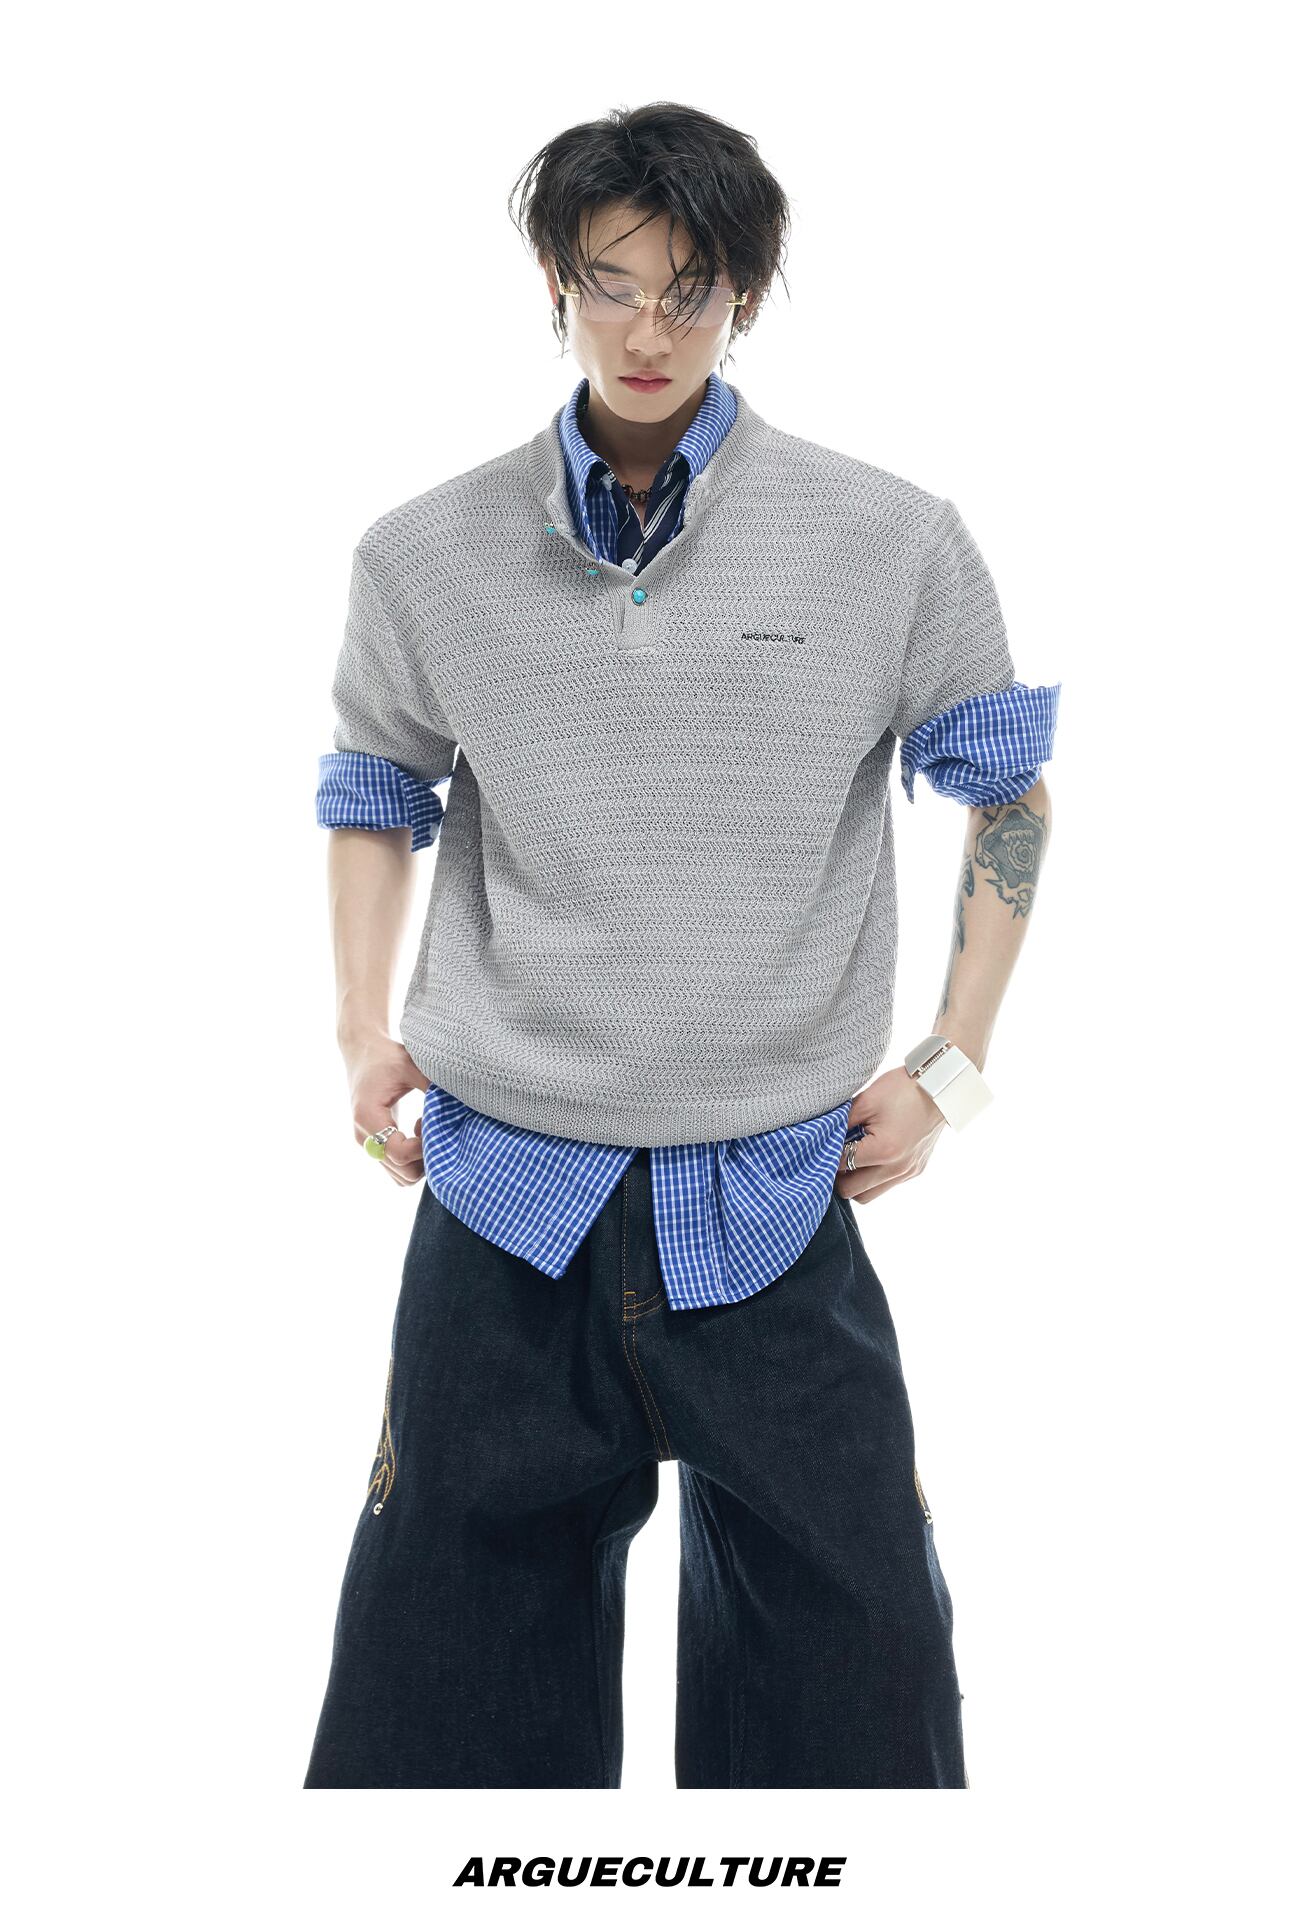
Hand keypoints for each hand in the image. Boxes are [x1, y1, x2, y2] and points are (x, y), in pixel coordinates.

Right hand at [342, 1035, 431, 1188]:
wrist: (361, 1052)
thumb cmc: (386, 1056)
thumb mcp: (410, 1065)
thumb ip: (431, 1086)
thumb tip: (461, 1103)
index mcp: (369, 1117)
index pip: (400, 1153)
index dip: (425, 1147)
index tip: (435, 1125)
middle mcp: (364, 1137)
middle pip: (402, 1171)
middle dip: (426, 1156)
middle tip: (434, 1128)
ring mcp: (367, 1144)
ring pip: (401, 1176)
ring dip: (420, 1161)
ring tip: (425, 1129)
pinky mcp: (373, 1144)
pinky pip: (396, 1168)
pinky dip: (412, 1160)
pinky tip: (418, 1133)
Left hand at [834, 1065, 946, 1203]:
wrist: (940, 1086)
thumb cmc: (902, 1089)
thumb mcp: (865, 1101)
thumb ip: (841, 1124)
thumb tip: (821, 1138)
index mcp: (883, 1151)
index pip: (840, 1166)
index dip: (826, 1156)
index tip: (820, 1146)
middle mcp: (897, 1168)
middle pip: (852, 1192)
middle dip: (838, 1176)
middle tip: (833, 1156)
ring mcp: (909, 1172)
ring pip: (869, 1195)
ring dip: (856, 1182)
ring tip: (850, 1158)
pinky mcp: (916, 1170)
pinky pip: (886, 1185)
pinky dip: (873, 1177)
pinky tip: (870, 1157)